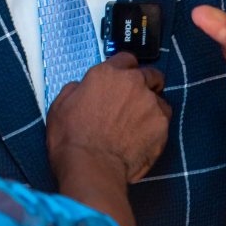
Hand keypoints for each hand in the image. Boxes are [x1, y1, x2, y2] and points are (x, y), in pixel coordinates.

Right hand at [46, 53, 170, 225]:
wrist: (91, 167)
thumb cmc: (72, 139)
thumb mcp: (61, 105)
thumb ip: (77, 88)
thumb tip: (82, 88)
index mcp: (108, 73)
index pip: (126, 58)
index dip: (125, 69)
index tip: (123, 80)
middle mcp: (133, 82)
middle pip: (150, 74)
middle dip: (146, 84)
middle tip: (136, 101)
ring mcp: (150, 102)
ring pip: (160, 98)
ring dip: (152, 107)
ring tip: (140, 125)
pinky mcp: (161, 124)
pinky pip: (164, 120)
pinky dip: (157, 127)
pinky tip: (144, 138)